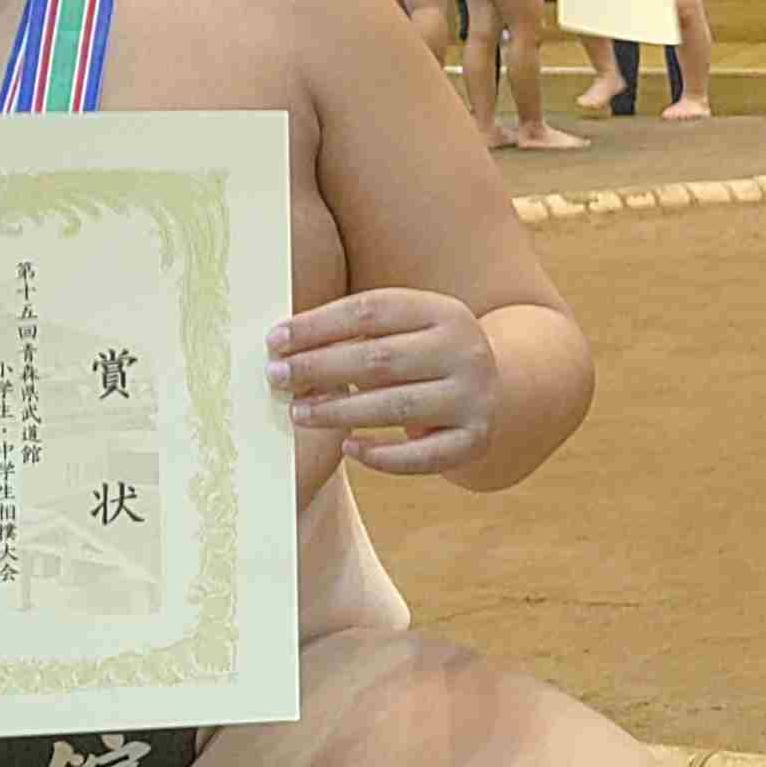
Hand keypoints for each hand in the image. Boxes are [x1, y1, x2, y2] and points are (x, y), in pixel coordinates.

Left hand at [266, 289, 501, 474]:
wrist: (489, 394)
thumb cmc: (422, 359)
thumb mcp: (404, 332)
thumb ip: (355, 335)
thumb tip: (284, 346)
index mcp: (444, 312)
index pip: (372, 311)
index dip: (318, 325)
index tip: (275, 340)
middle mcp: (465, 351)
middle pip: (381, 358)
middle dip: (320, 368)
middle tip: (277, 377)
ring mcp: (474, 397)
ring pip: (396, 406)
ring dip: (339, 411)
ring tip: (298, 412)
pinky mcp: (474, 439)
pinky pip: (421, 455)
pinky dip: (381, 455)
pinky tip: (348, 447)